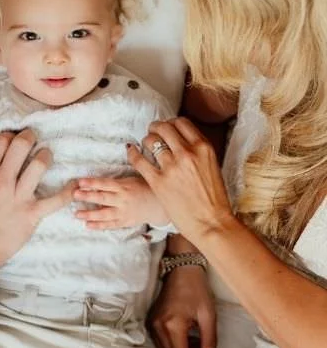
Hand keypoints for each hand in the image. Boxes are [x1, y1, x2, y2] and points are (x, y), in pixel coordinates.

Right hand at [0, 129, 75, 266]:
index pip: (0, 141)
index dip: (8, 136)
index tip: (12, 139)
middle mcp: (3, 181)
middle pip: (20, 146)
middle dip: (28, 136)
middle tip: (31, 137)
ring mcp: (19, 197)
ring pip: (38, 165)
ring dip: (45, 155)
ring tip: (46, 155)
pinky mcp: (31, 214)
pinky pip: (55, 201)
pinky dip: (67, 192)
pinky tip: (74, 185)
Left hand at [74, 175, 167, 229]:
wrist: (159, 205)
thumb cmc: (143, 188)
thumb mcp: (130, 180)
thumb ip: (115, 182)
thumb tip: (97, 181)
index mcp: (123, 187)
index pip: (105, 184)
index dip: (92, 183)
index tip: (80, 182)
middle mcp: (123, 200)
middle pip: (103, 198)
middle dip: (88, 197)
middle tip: (74, 195)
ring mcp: (124, 212)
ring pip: (105, 214)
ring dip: (90, 214)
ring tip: (77, 214)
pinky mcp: (125, 222)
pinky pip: (111, 225)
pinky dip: (99, 225)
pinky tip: (88, 225)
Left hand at [127, 119, 237, 244]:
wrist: (212, 224)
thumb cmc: (215, 199)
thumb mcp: (212, 166)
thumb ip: (198, 151)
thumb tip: (182, 140)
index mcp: (203, 148)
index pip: (181, 122)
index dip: (171, 123)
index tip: (167, 128)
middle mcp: (187, 153)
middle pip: (163, 128)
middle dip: (155, 128)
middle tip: (153, 133)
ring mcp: (171, 167)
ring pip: (150, 141)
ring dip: (146, 141)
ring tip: (145, 146)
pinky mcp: (158, 181)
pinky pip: (138, 159)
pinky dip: (132, 153)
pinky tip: (131, 152)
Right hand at [148, 264, 216, 347]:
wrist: (182, 269)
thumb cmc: (197, 289)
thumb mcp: (208, 316)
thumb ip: (209, 342)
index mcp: (173, 324)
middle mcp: (158, 325)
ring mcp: (153, 322)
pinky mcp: (152, 319)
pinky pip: (161, 342)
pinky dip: (175, 347)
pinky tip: (189, 341)